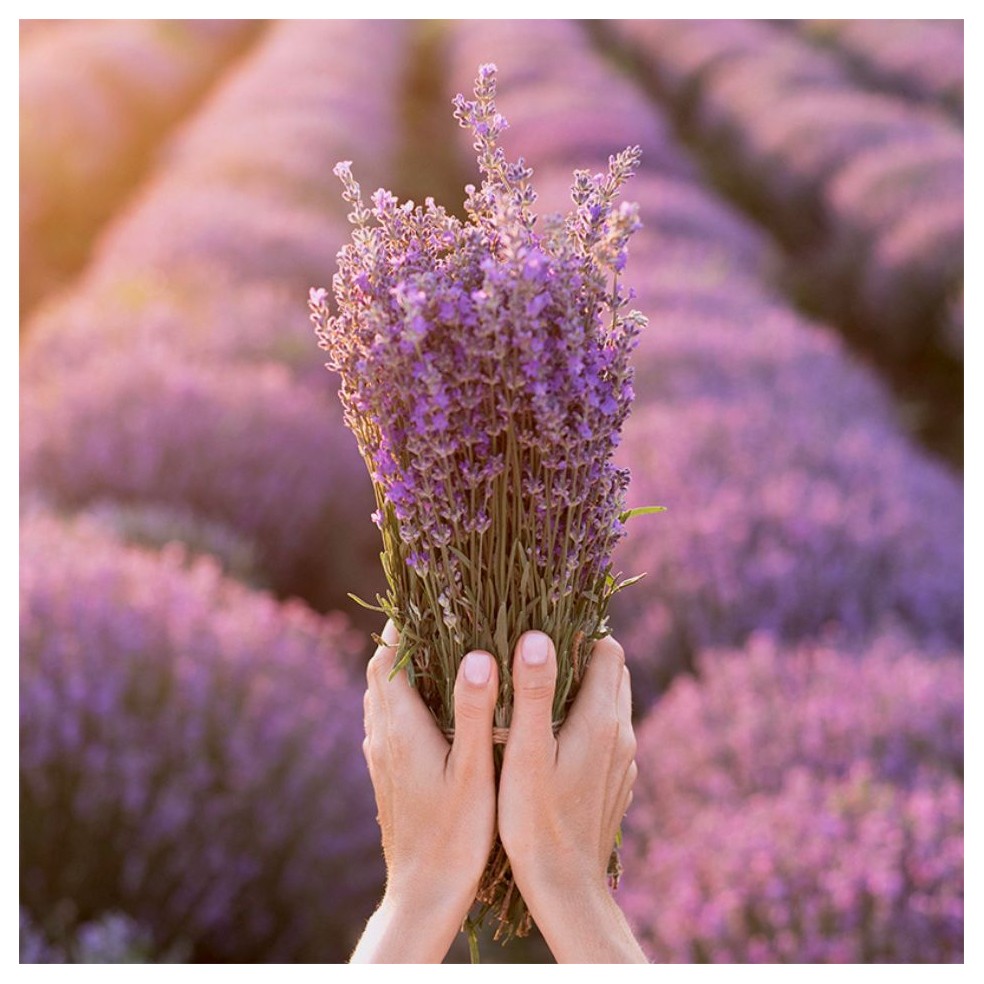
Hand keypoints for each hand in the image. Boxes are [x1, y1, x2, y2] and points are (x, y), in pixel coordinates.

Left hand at [351, 620, 498, 962]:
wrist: (422, 893)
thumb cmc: (455, 834)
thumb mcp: (473, 770)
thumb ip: (474, 711)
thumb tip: (477, 655)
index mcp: (400, 727)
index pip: (386, 658)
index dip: (401, 624)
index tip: (425, 597)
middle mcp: (382, 735)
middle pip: (380, 671)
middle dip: (404, 640)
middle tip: (440, 617)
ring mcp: (381, 755)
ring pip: (381, 695)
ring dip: (402, 668)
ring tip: (441, 651)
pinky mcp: (386, 772)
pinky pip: (388, 717)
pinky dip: (404, 696)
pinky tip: (437, 705)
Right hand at [498, 631, 646, 962]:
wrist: (566, 888)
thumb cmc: (535, 819)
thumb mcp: (525, 752)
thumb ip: (533, 692)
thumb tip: (537, 636)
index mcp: (601, 719)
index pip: (607, 650)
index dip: (578, 635)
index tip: (543, 634)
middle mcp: (622, 734)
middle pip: (613, 673)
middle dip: (582, 657)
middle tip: (538, 659)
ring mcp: (624, 761)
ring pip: (612, 705)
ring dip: (584, 691)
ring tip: (541, 695)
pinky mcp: (618, 782)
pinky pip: (609, 736)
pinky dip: (588, 723)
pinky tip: (555, 740)